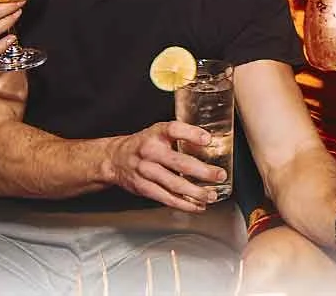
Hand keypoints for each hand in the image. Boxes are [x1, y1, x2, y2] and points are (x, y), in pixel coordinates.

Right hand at [105, 121, 227, 213]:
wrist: (115, 159)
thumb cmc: (144, 145)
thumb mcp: (159, 133)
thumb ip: (181, 137)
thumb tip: (212, 144)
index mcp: (156, 134)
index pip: (174, 129)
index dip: (191, 133)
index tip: (207, 139)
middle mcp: (150, 151)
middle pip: (179, 162)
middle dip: (203, 171)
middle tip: (220, 175)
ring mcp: (146, 171)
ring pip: (174, 184)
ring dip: (196, 192)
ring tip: (211, 195)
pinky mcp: (144, 187)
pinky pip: (166, 198)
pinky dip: (184, 204)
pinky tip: (197, 205)